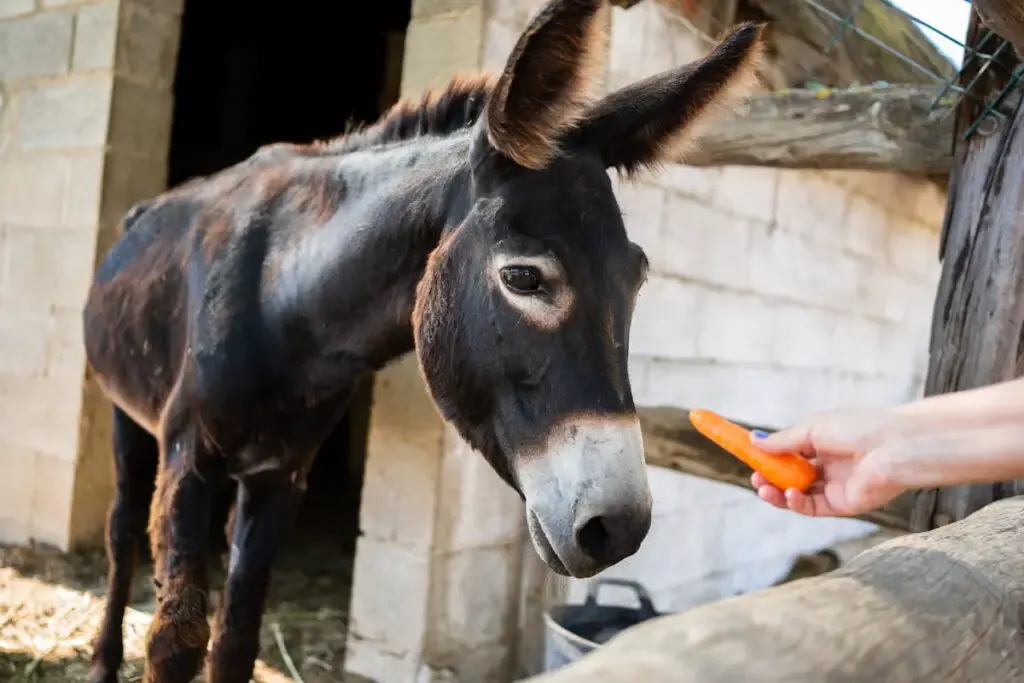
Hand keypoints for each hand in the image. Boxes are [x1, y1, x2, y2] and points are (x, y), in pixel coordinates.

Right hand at [748, 409, 909, 517]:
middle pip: (790, 478)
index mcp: (822, 445)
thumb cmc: (860, 428)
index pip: (789, 456)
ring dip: (777, 493)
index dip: (769, 460)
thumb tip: (754, 441)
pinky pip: (812, 507)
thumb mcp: (813, 428)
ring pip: (798, 496)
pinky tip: (788, 494)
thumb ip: (784, 440)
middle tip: (755, 479)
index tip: (750, 459)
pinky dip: (796, 503)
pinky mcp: (843, 505)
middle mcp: (827, 467)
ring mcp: (835, 487)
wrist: (896, 446)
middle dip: (769, 479)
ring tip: (763, 488)